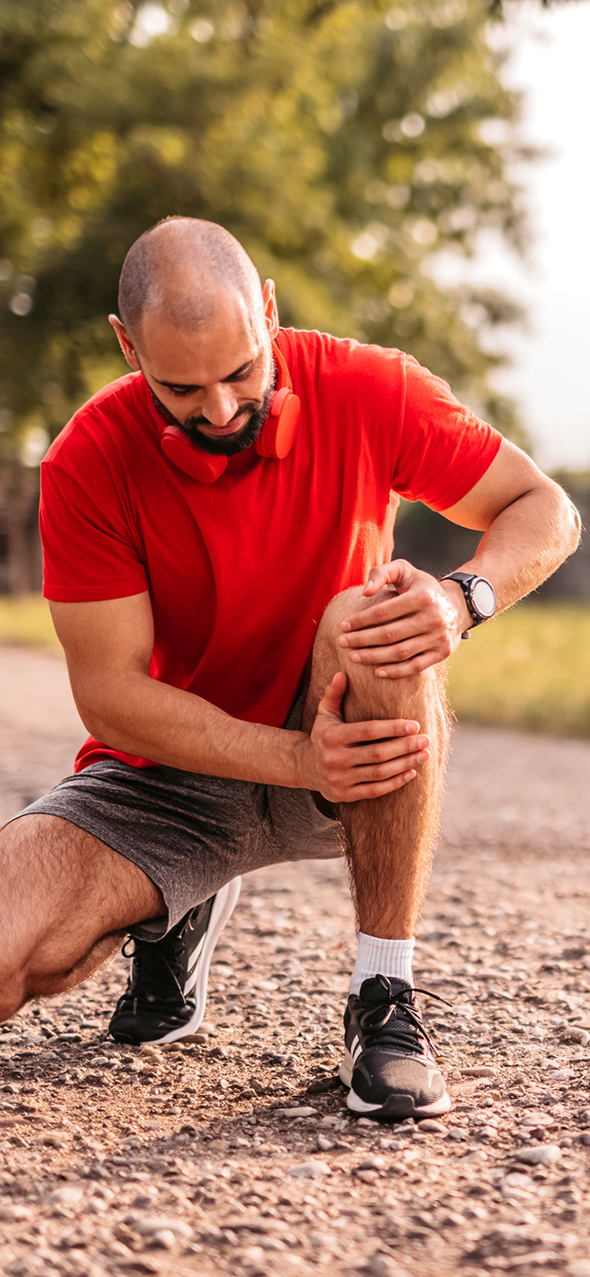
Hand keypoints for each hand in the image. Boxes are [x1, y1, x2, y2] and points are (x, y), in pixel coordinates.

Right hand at [305, 671, 429, 802]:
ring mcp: (340, 779)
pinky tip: (412, 772)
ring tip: (424, 755)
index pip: (368, 731)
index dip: (393, 728)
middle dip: (405, 747)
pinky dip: (395, 782)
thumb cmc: (323, 735)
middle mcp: (334, 759)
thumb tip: (343, 673)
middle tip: (426, 740)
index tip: (415, 725)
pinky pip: (375, 790)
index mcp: (332, 736)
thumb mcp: (325, 713)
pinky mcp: (345, 795)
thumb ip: (334, 694)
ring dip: (405, 764)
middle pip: (378, 754)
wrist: (304, 766)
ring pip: (379, 773)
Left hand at [337, 558, 469, 678]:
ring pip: (400, 652)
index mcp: (422, 596)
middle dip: (361, 640)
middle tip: (341, 643)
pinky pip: (415, 666)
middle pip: (389, 634)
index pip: (384, 612)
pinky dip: (396, 671)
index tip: (343, 626)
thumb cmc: (421, 587)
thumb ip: (381, 573)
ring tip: (353, 657)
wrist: (457, 605)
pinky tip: (376, 672)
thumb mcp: (404, 571)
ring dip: (373, 657)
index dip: (361, 620)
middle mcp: (433, 617)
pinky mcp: (442, 652)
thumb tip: (365, 593)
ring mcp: (439, 637)